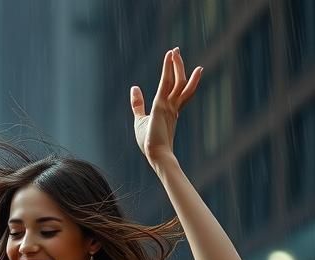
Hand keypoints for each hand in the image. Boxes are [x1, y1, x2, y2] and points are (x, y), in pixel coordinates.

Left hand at [130, 47, 201, 166]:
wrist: (156, 154)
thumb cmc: (148, 141)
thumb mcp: (140, 119)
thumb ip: (138, 104)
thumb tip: (134, 88)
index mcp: (171, 110)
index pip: (177, 90)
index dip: (177, 77)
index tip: (176, 64)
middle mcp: (173, 106)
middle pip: (180, 83)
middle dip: (179, 66)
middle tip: (177, 51)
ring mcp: (170, 105)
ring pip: (178, 81)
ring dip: (176, 65)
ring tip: (175, 51)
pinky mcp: (162, 104)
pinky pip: (166, 83)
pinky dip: (168, 68)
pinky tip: (169, 56)